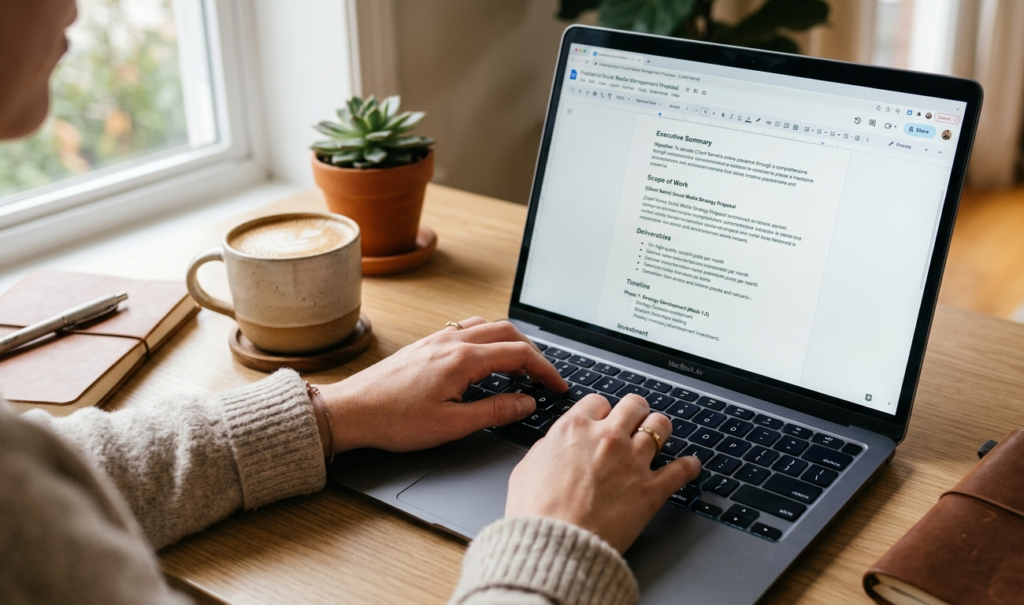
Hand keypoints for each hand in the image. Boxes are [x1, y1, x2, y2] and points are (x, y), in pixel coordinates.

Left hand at [312, 317, 566, 454]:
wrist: (350, 411)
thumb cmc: (394, 421)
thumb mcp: (452, 425)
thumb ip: (494, 411)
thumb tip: (526, 402)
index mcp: (463, 359)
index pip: (519, 354)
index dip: (544, 369)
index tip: (557, 386)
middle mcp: (452, 341)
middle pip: (507, 332)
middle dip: (532, 353)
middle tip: (543, 377)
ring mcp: (437, 339)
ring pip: (487, 326)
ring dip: (509, 341)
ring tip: (520, 366)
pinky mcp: (425, 345)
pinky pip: (466, 329)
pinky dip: (487, 338)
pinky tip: (484, 358)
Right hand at [505, 394, 700, 552]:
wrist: (554, 544)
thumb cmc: (535, 512)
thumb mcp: (528, 468)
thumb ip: (548, 448)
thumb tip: (557, 445)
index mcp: (575, 429)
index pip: (598, 401)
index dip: (601, 411)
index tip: (603, 418)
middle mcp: (607, 438)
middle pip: (634, 405)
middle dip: (636, 411)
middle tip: (636, 419)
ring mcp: (633, 462)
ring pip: (661, 426)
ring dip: (661, 429)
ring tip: (662, 434)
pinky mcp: (651, 490)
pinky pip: (681, 469)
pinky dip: (689, 466)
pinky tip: (690, 466)